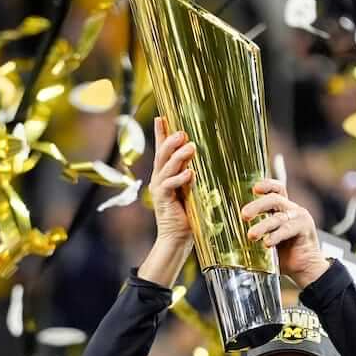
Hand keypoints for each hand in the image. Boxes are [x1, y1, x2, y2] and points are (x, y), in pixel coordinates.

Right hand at [150, 116, 195, 244]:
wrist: (176, 237)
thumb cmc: (186, 214)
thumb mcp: (188, 189)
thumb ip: (189, 174)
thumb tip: (196, 157)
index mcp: (164, 175)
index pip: (162, 151)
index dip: (160, 134)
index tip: (161, 118)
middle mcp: (159, 179)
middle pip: (162, 155)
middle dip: (170, 142)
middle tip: (182, 133)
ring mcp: (160, 189)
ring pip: (166, 168)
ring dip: (178, 157)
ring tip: (190, 147)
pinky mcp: (163, 201)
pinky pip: (170, 186)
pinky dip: (180, 178)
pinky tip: (190, 172)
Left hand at [240, 179, 329, 287]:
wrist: (305, 268)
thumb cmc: (285, 254)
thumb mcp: (268, 239)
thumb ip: (257, 233)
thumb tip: (231, 234)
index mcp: (283, 209)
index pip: (276, 190)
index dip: (267, 185)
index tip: (254, 189)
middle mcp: (292, 210)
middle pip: (274, 199)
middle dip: (257, 206)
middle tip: (244, 215)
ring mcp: (299, 218)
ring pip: (278, 217)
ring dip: (263, 226)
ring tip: (251, 235)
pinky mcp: (305, 229)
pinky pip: (288, 230)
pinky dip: (276, 236)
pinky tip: (267, 243)